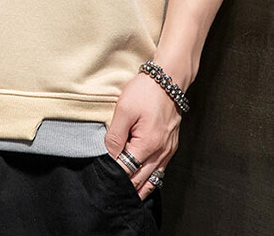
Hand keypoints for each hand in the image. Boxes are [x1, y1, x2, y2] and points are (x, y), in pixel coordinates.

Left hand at [104, 69, 184, 200]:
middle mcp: (161, 152)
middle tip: (109, 192)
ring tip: (124, 195)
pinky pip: (160, 170)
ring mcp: (168, 150)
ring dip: (138, 187)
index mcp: (148, 144)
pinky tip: (141, 181)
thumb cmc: (146, 91)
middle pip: (140, 180)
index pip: (127, 171)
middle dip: (125, 187)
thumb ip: (115, 136)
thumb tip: (109, 157)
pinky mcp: (171, 145)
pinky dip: (150, 179)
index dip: (113, 177)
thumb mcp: (124, 109)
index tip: (102, 180)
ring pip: (152, 179)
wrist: (169, 79)